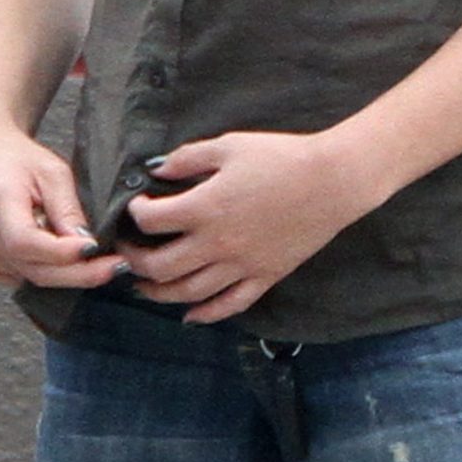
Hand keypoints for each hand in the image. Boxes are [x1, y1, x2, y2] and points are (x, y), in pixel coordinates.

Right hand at [0, 117, 124, 293]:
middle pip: (35, 270)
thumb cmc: (19, 159)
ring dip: (69, 274)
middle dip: (80, 273)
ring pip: (34, 279)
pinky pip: (26, 279)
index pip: (26, 241)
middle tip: (115, 266)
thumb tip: (86, 245)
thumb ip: (67, 209)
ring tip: (98, 260)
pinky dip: (51, 272)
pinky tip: (65, 258)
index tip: (94, 248)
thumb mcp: (52, 171)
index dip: (61, 251)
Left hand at [122, 128, 385, 323]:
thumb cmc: (281, 157)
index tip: (135, 206)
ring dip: (159, 293)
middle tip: (129, 251)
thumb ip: (188, 158)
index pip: (151, 221)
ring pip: (188, 293)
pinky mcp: (264, 277)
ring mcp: (241, 266)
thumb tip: (156, 170)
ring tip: (144, 286)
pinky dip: (206, 314)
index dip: (134, 213)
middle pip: (160, 267)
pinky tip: (190, 315)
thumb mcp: (229, 145)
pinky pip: (229, 305)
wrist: (333, 180)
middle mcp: (217, 244)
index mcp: (205, 208)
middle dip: (135, 260)